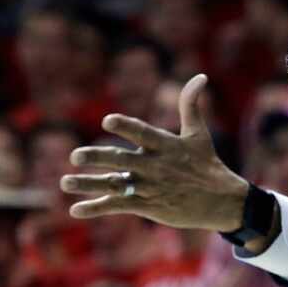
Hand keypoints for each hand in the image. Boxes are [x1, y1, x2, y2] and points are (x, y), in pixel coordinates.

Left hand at [60, 74, 248, 231]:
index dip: (126, 126)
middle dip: (97, 157)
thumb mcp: (198, 134)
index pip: (142, 133)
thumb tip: (200, 76)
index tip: (107, 121)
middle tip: (76, 156)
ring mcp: (150, 187)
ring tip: (65, 182)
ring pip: (115, 184)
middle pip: (121, 160)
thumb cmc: (207, 165)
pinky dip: (97, 208)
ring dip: (88, 184)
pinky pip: (118, 205)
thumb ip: (191, 105)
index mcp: (166, 145)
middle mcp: (155, 165)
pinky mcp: (148, 205)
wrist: (222, 201)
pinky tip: (76, 210)